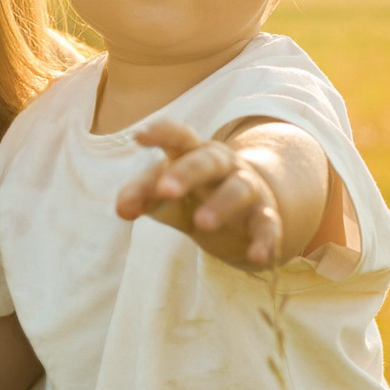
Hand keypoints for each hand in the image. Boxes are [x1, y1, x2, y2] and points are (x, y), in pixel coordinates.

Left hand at [113, 119, 283, 267]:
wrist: (246, 211)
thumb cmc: (196, 195)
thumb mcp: (168, 194)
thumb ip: (144, 196)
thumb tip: (121, 209)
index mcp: (194, 153)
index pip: (178, 136)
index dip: (160, 132)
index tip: (139, 136)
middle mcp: (223, 165)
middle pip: (206, 161)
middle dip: (186, 173)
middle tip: (164, 190)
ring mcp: (247, 188)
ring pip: (238, 189)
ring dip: (221, 204)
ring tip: (200, 224)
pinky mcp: (265, 216)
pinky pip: (268, 225)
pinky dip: (265, 240)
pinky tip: (258, 256)